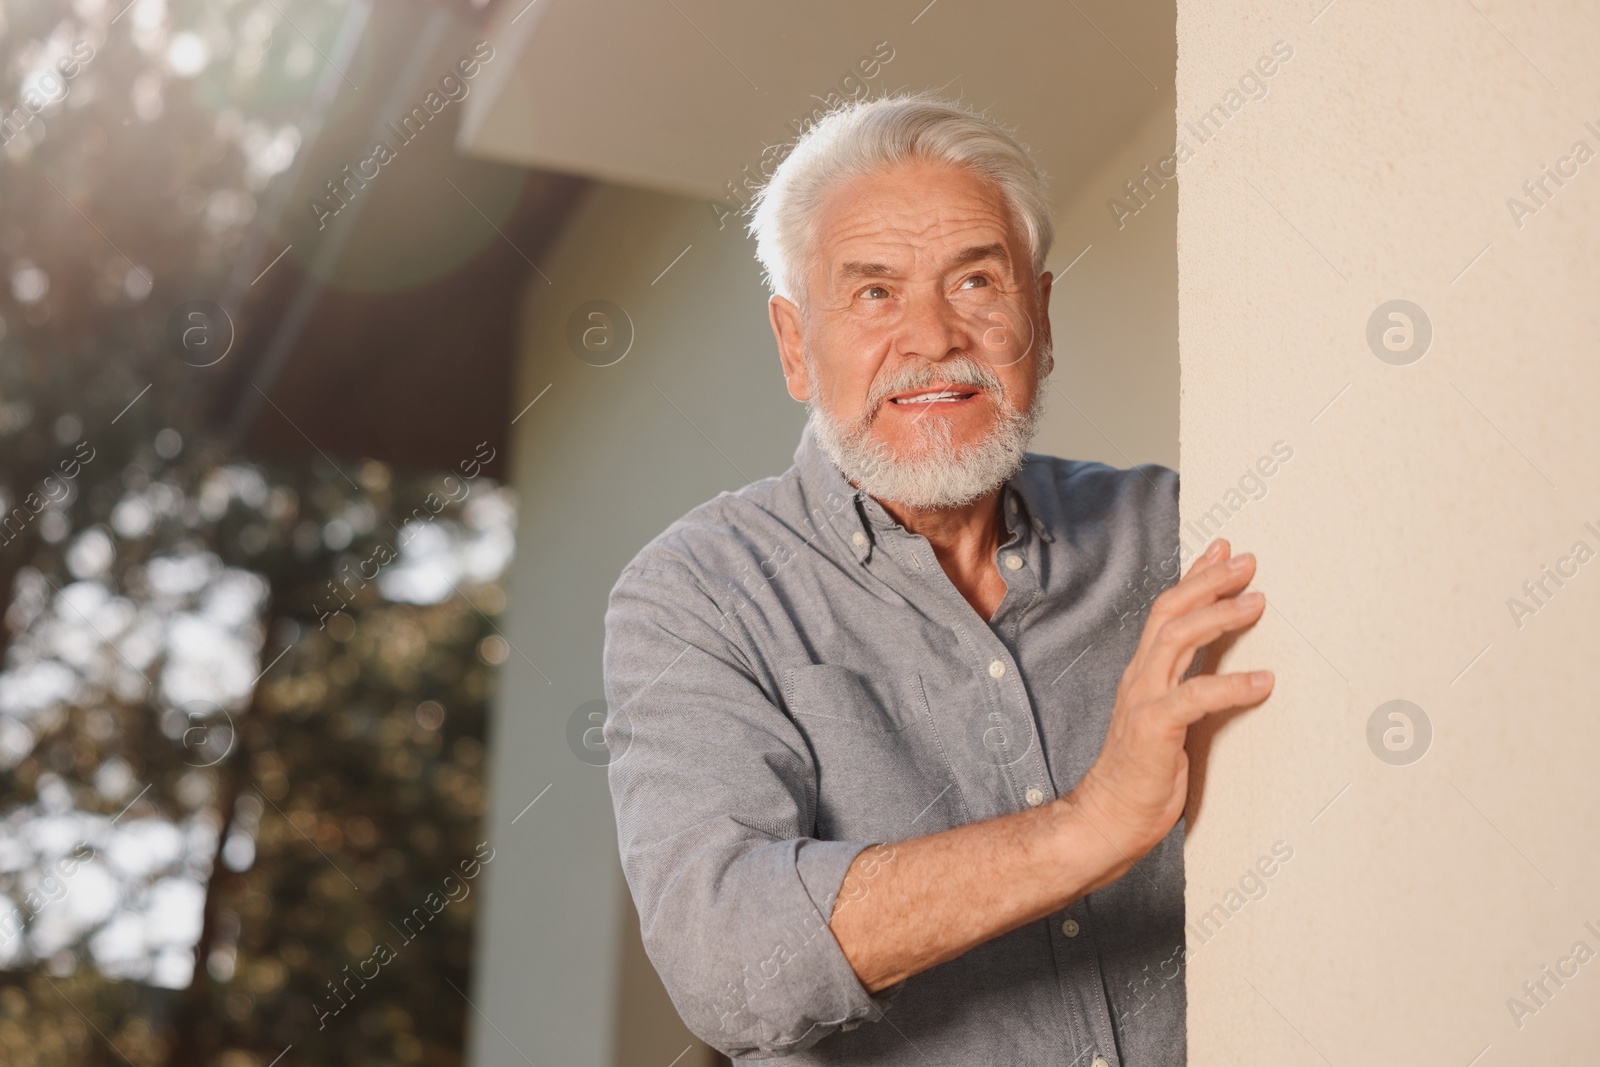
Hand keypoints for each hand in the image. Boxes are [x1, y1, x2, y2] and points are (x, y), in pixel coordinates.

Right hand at [1071, 538, 1271, 858]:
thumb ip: (1186, 687)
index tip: (1223, 550)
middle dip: (1209, 581)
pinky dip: (1232, 685)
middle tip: (1247, 563)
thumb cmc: (1141, 774)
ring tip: (1257, 604)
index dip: (1195, 576)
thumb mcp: (1166, 719)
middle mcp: (1139, 677)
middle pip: (1170, 611)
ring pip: (1177, 639)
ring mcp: (1143, 700)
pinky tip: (1263, 681)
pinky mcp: (1153, 729)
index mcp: (1142, 673)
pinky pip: (1195, 697)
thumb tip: (1221, 665)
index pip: (1166, 611)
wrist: (1107, 818)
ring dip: (1219, 616)